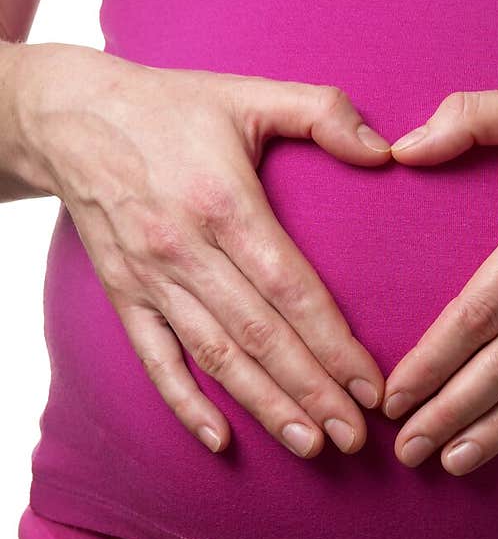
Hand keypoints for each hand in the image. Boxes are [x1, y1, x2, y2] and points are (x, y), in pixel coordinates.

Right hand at [14, 44, 392, 455]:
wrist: (70, 116)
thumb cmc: (172, 106)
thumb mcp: (250, 93)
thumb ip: (323, 112)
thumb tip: (387, 152)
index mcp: (224, 203)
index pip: (290, 289)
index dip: (333, 342)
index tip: (370, 385)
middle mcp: (185, 249)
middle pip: (259, 335)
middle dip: (311, 392)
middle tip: (354, 437)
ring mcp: (151, 278)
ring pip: (215, 356)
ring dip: (264, 405)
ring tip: (309, 444)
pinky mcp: (124, 294)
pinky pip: (155, 359)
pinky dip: (185, 402)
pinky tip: (220, 440)